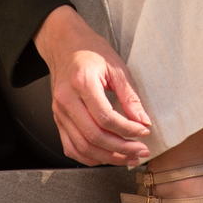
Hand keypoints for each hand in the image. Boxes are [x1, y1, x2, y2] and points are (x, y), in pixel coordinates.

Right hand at [33, 5, 151, 166]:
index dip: (127, 129)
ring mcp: (59, 111)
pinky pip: (70, 146)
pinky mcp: (58, 118)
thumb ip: (129, 96)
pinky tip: (106, 157)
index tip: (143, 131)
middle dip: (121, 148)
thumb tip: (143, 120)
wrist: (64, 44)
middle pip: (93, 136)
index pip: (106, 117)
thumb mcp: (116, 67)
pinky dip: (88, 157)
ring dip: (107, 157)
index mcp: (82, 83)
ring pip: (82, 146)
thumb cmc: (90, 51)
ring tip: (128, 157)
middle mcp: (67, 100)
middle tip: (140, 151)